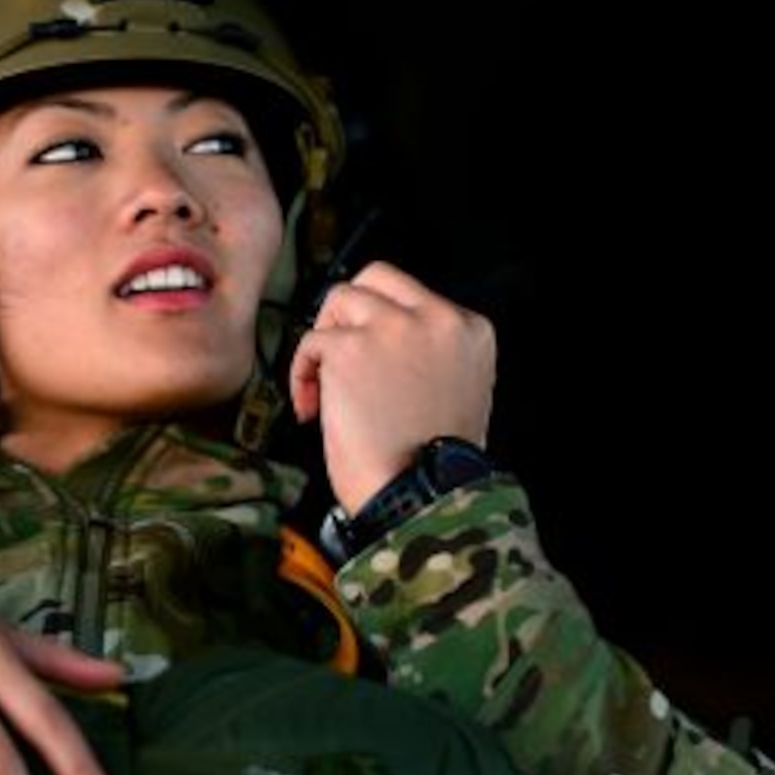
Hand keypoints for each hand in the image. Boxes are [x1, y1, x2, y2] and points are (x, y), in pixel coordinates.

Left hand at [286, 258, 497, 513]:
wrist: (421, 498)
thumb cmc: (434, 466)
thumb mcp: (460, 394)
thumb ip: (433, 355)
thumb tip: (387, 345)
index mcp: (472, 330)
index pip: (416, 296)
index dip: (384, 324)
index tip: (372, 361)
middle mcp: (437, 319)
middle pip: (378, 277)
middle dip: (350, 311)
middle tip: (340, 354)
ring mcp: (393, 328)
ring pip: (340, 299)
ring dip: (325, 341)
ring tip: (327, 387)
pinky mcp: (351, 348)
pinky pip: (311, 340)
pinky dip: (302, 374)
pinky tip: (314, 409)